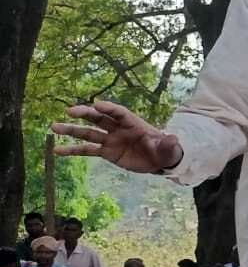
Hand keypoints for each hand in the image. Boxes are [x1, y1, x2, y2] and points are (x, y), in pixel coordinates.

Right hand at [52, 101, 181, 172]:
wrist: (159, 161)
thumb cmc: (165, 150)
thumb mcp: (169, 148)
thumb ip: (168, 144)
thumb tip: (174, 138)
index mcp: (134, 123)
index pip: (119, 112)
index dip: (109, 108)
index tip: (97, 105)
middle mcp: (118, 128)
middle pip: (99, 117)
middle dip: (85, 113)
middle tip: (69, 111)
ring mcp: (110, 139)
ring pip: (88, 132)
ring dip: (71, 130)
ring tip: (53, 127)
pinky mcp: (106, 152)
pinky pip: (86, 150)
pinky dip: (72, 151)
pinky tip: (56, 151)